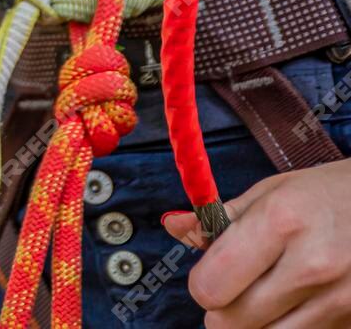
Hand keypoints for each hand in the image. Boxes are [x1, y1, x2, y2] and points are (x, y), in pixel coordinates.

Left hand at [162, 156, 350, 327]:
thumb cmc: (330, 195)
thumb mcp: (274, 191)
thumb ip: (219, 218)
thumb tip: (173, 227)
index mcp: (281, 223)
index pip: (209, 287)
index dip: (203, 284)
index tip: (214, 273)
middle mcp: (312, 266)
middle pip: (231, 323)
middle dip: (224, 310)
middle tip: (238, 289)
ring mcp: (341, 300)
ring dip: (258, 324)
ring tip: (269, 297)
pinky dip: (293, 327)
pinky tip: (302, 303)